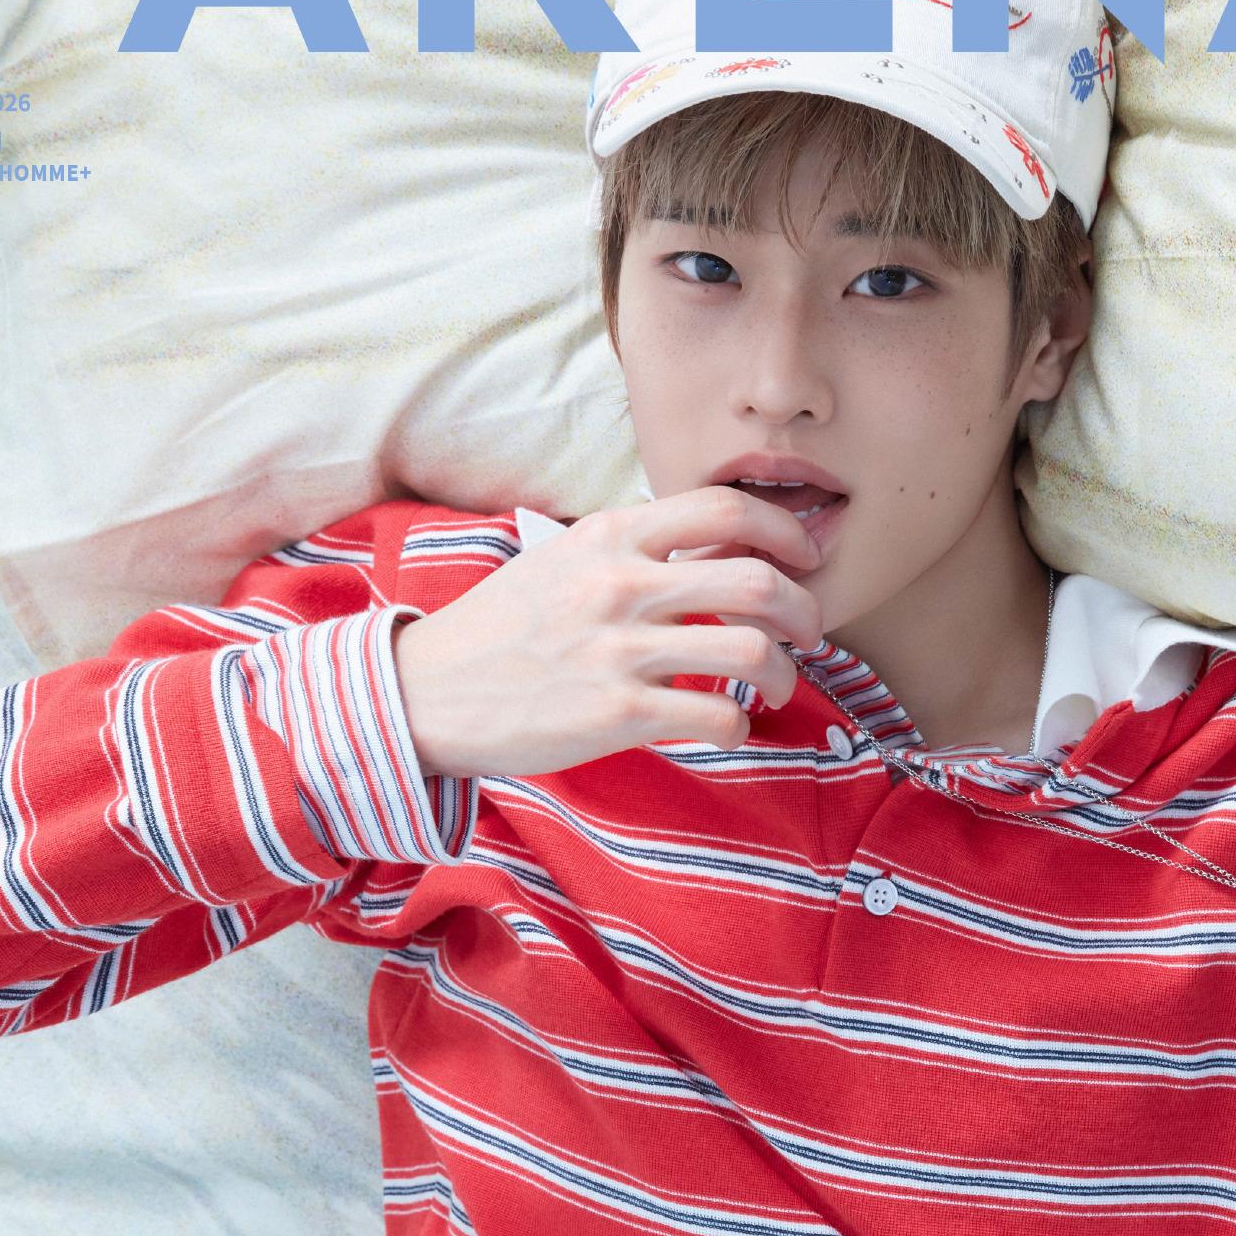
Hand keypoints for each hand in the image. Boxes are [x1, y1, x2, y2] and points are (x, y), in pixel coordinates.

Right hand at [390, 489, 825, 779]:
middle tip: (809, 633)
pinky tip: (725, 725)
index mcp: (609, 536)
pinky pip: (717, 716)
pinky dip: (738, 725)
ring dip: (783, 674)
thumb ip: (632, 552)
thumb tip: (715, 554)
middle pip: (758, 581)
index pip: (727, 509)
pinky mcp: (616, 714)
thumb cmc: (501, 631)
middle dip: (805, 611)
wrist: (427, 694)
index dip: (786, 531)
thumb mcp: (562, 562)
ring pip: (752, 650)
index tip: (804, 558)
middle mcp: (619, 584)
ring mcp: (619, 650)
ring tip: (775, 687)